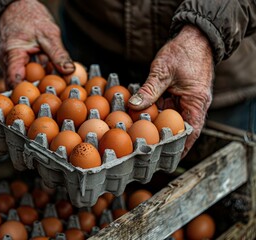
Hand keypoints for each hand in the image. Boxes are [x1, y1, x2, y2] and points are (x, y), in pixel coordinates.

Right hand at [0, 0, 74, 88]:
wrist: (18, 6)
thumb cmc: (30, 16)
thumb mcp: (49, 34)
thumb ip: (58, 53)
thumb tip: (69, 71)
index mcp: (12, 54)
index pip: (14, 81)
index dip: (26, 92)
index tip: (42, 98)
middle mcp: (6, 61)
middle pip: (17, 84)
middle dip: (33, 91)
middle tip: (52, 96)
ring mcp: (10, 62)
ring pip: (22, 79)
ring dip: (35, 83)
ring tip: (52, 88)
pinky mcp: (16, 61)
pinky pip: (24, 73)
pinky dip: (35, 75)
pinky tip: (48, 76)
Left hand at [128, 25, 213, 157]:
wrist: (193, 38)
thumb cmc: (183, 51)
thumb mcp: (164, 70)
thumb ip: (149, 89)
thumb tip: (134, 106)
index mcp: (196, 102)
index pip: (190, 131)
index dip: (179, 147)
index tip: (167, 158)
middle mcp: (193, 105)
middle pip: (179, 129)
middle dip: (163, 139)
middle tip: (146, 150)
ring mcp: (185, 101)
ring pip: (170, 119)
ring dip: (156, 126)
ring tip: (140, 137)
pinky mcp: (177, 96)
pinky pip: (165, 109)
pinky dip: (154, 113)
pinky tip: (140, 117)